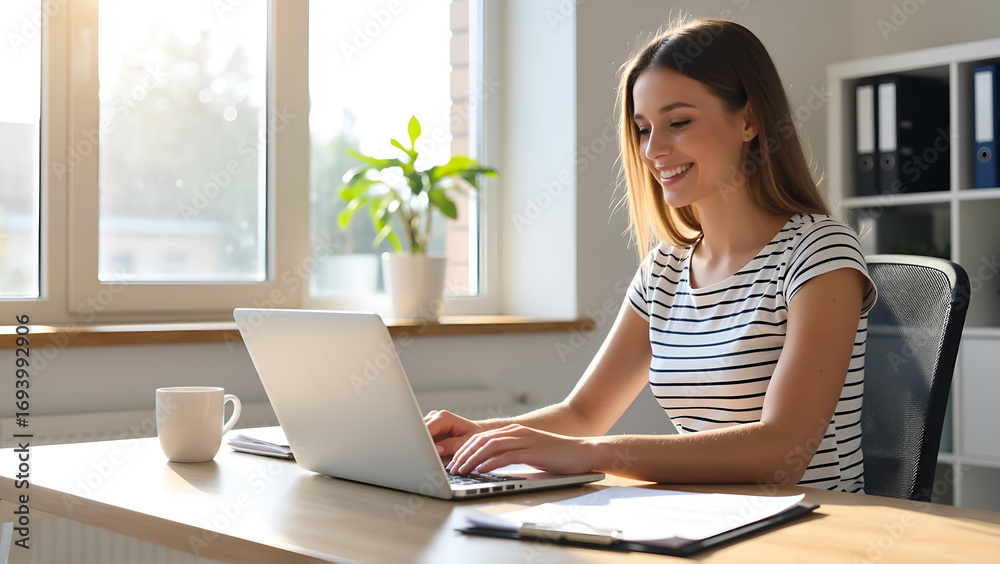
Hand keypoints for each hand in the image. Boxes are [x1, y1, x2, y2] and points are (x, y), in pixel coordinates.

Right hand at [423, 410, 486, 456]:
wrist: (479, 433)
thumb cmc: (475, 437)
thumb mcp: (466, 442)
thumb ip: (451, 446)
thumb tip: (436, 449)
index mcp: (444, 417)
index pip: (426, 428)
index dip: (421, 440)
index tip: (420, 452)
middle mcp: (436, 416)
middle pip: (419, 430)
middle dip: (418, 443)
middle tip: (420, 457)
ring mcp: (431, 422)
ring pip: (418, 433)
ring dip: (420, 444)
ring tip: (424, 456)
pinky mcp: (430, 428)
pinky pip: (421, 436)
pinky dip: (422, 445)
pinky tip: (426, 453)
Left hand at [445, 424, 598, 475]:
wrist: (584, 452)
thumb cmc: (559, 456)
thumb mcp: (530, 453)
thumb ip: (512, 455)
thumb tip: (491, 466)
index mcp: (515, 432)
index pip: (482, 437)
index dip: (465, 449)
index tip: (455, 461)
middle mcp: (517, 433)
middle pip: (482, 440)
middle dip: (464, 454)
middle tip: (452, 468)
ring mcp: (525, 440)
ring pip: (490, 446)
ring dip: (472, 459)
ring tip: (461, 471)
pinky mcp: (533, 451)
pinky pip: (506, 456)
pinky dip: (490, 463)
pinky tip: (481, 470)